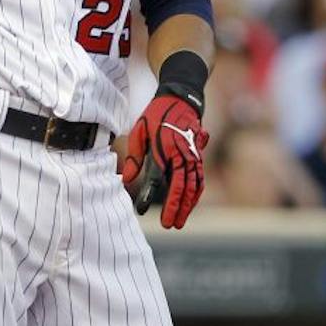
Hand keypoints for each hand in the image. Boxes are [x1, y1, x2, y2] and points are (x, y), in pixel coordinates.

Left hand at [121, 94, 208, 228]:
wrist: (181, 100)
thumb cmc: (156, 116)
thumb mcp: (139, 130)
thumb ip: (134, 156)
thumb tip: (126, 179)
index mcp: (163, 148)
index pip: (156, 178)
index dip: (148, 195)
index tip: (140, 209)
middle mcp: (181, 154)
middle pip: (179, 187)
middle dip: (174, 208)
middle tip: (167, 225)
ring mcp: (193, 156)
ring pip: (193, 187)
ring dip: (187, 206)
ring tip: (178, 222)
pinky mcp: (199, 157)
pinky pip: (199, 180)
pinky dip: (195, 196)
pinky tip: (189, 207)